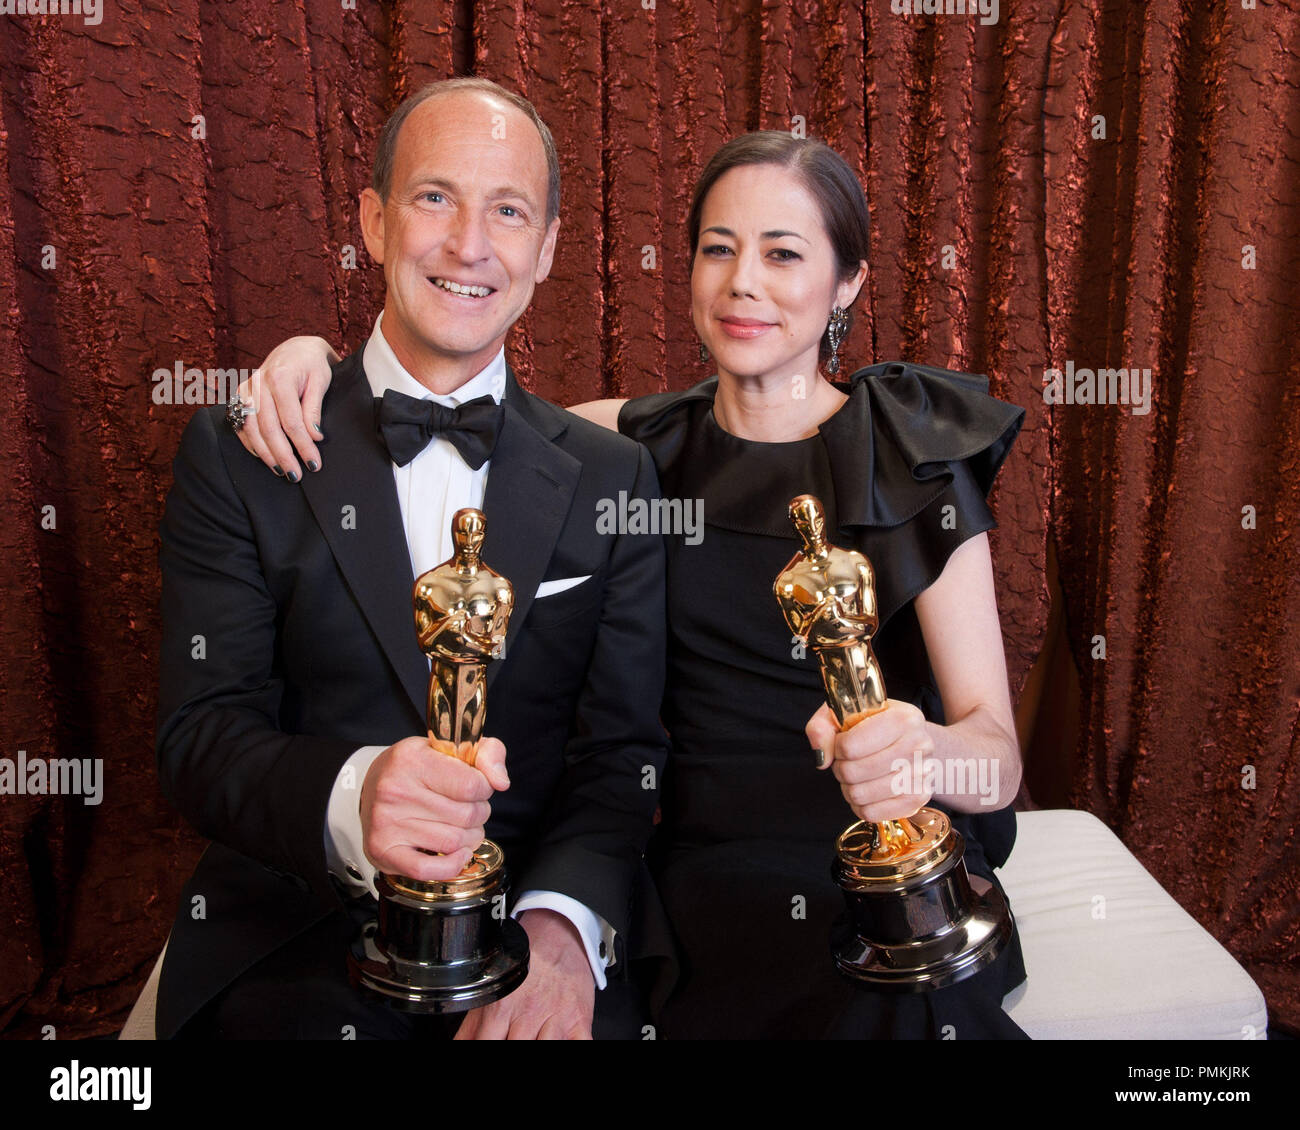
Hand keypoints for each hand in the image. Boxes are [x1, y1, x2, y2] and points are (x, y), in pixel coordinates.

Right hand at [234, 335, 336, 478]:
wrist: (295, 349)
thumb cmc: (312, 366)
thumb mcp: (321, 382)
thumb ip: (314, 409)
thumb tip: (315, 437)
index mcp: (280, 377)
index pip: (291, 421)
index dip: (303, 445)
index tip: (314, 463)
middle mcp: (259, 383)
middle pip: (268, 428)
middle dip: (283, 455)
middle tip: (296, 475)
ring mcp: (246, 389)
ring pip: (251, 429)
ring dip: (265, 454)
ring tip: (282, 471)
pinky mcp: (240, 395)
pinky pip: (241, 424)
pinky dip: (251, 444)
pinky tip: (265, 457)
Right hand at [360, 735, 508, 880]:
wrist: (371, 786)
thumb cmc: (417, 768)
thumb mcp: (452, 747)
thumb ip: (488, 753)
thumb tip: (501, 782)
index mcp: (413, 760)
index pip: (473, 786)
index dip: (485, 789)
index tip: (476, 786)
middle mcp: (395, 791)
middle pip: (467, 816)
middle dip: (478, 813)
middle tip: (467, 807)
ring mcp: (387, 824)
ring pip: (454, 842)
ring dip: (468, 837)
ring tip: (459, 825)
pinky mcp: (383, 851)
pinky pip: (428, 869)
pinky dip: (451, 865)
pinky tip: (455, 852)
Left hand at [454, 909, 594, 1039]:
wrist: (560, 931)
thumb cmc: (529, 961)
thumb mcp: (494, 989)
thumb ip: (473, 1026)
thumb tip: (459, 1044)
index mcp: (502, 1009)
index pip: (486, 1044)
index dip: (483, 1050)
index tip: (491, 1041)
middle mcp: (529, 1014)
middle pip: (516, 1048)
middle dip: (512, 1046)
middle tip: (514, 1036)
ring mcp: (556, 1019)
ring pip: (546, 1048)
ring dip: (540, 1048)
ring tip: (534, 1040)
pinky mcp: (580, 1020)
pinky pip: (581, 1044)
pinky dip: (574, 1047)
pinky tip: (564, 1042)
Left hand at [806, 700, 934, 822]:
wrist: (912, 738)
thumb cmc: (876, 724)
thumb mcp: (845, 711)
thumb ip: (822, 727)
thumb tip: (822, 757)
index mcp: (903, 719)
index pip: (850, 746)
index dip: (836, 748)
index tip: (842, 743)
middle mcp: (919, 746)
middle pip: (853, 773)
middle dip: (841, 768)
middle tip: (846, 761)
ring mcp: (922, 775)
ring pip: (860, 795)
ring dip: (848, 787)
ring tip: (856, 775)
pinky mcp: (919, 799)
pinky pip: (872, 813)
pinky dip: (860, 805)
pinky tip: (865, 789)